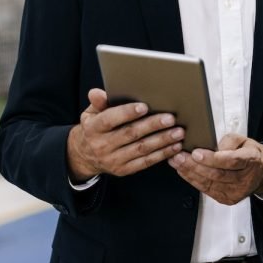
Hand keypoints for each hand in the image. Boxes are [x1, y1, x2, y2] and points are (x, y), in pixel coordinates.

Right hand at [67, 88, 183, 181]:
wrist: (85, 155)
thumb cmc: (94, 128)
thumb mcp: (90, 113)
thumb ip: (98, 102)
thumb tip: (97, 92)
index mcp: (94, 128)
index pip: (110, 120)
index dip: (127, 113)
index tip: (144, 106)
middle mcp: (103, 145)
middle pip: (130, 134)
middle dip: (152, 126)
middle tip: (170, 118)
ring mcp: (114, 160)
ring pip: (141, 149)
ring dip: (162, 141)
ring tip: (178, 132)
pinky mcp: (124, 170)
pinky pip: (145, 162)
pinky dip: (162, 154)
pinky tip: (174, 146)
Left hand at [168, 133, 262, 205]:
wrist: (260, 171)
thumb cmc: (248, 153)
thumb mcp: (242, 139)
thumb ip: (227, 141)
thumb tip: (211, 147)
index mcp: (251, 161)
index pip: (231, 161)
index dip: (212, 158)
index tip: (196, 152)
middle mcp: (245, 179)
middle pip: (217, 174)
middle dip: (195, 166)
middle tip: (179, 156)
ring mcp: (236, 192)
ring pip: (210, 183)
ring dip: (190, 173)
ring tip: (176, 162)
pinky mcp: (228, 199)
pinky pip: (207, 190)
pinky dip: (193, 180)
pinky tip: (183, 171)